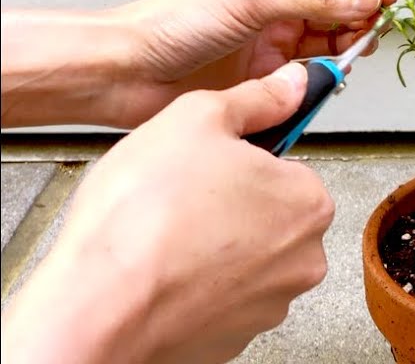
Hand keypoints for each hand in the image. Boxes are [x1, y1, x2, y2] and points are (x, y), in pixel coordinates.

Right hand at [0, 63, 334, 363]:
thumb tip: (291, 84)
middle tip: (180, 198)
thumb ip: (256, 99)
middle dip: (231, 205)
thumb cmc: (142, 217)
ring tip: (166, 236)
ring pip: (246, 259)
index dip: (242, 161)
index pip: (288, 168)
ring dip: (213, 246)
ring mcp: (270, 303)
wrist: (98, 306)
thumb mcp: (197, 118)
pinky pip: (220, 299)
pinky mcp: (234, 337)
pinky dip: (196, 286)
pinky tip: (162, 272)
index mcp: (308, 201)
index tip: (211, 165)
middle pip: (271, 215)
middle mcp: (303, 258)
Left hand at [113, 0, 395, 125]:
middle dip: (359, 20)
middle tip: (367, 34)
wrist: (128, 72)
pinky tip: (324, 81)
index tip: (384, 2)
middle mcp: (275, 7)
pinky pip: (310, 78)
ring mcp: (272, 44)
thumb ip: (314, 0)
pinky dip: (324, 81)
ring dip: (343, 52)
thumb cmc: (171, 24)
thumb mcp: (253, 0)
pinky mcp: (266, 79)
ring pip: (329, 44)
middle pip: (339, 8)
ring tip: (345, 59)